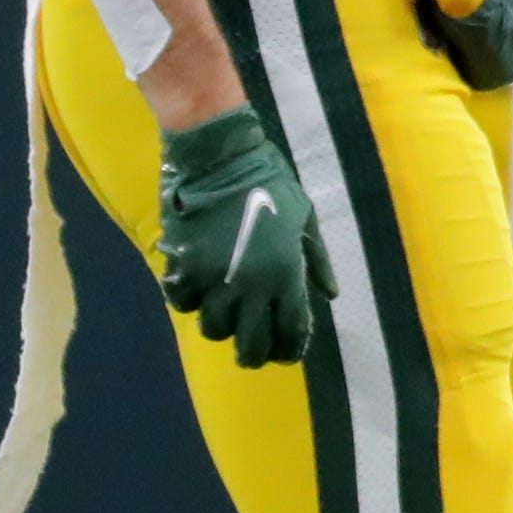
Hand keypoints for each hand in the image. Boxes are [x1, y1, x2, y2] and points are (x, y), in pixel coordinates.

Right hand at [156, 107, 335, 367]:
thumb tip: (329, 294)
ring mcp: (213, 279)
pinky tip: (198, 291)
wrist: (220, 157)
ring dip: (222, 327)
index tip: (287, 354)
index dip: (290, 349)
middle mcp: (251, 286)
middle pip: (251, 344)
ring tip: (226, 316)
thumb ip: (317, 261)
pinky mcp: (182, 267)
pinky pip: (182, 303)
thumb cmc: (270, 183)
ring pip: (214, 330)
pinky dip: (190, 302)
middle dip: (255, 354)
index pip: (291, 331)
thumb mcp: (305, 219)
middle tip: (253, 353)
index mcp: (286, 274)